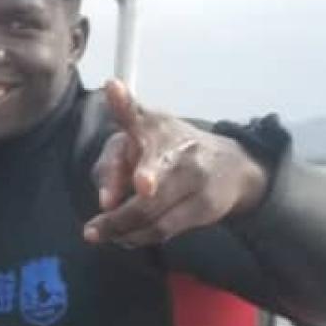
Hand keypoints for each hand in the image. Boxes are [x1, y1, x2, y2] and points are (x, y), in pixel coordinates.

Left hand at [84, 79, 270, 246]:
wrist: (229, 166)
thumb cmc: (164, 153)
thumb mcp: (136, 146)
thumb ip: (112, 167)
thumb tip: (107, 203)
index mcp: (153, 124)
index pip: (135, 110)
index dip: (123, 102)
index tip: (113, 87)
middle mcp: (176, 145)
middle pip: (152, 164)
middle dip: (139, 178)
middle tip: (113, 201)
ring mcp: (195, 176)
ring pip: (150, 210)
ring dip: (118, 226)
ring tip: (96, 232)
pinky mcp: (204, 206)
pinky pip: (163, 228)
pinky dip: (137, 237)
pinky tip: (123, 238)